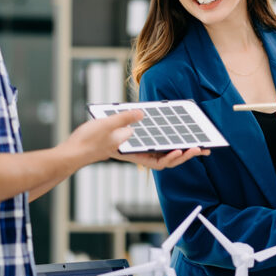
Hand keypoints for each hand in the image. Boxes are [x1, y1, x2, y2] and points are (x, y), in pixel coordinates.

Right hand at [64, 109, 143, 163]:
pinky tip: (91, 133)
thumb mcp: (107, 123)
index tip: (129, 114)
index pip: (129, 130)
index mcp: (118, 140)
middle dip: (118, 126)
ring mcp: (101, 151)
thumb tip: (141, 114)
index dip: (129, 121)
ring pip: (108, 139)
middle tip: (116, 116)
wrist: (69, 157)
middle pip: (119, 135)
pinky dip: (97, 136)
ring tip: (102, 122)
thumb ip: (124, 118)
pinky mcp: (91, 153)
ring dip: (107, 131)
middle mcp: (112, 147)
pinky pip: (98, 142)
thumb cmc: (87, 140)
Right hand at [67, 109, 208, 169]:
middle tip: (202, 148)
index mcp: (133, 153)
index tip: (186, 150)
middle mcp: (137, 154)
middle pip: (166, 159)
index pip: (159, 162)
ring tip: (195, 144)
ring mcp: (135, 150)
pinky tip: (173, 134)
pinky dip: (165, 142)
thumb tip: (141, 113)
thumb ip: (123, 119)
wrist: (73, 150)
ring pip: (162, 154)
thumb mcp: (105, 126)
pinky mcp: (132, 145)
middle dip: (184, 155)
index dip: (174, 157)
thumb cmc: (87, 141)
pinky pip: (154, 146)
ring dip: (178, 150)